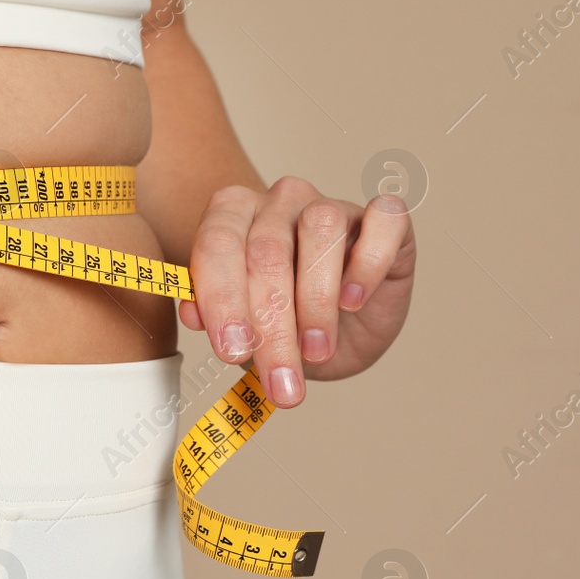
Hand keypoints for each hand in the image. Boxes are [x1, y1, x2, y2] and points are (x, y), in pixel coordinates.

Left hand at [177, 176, 415, 407]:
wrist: (341, 334)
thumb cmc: (282, 323)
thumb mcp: (244, 329)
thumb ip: (212, 314)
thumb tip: (192, 314)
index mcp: (232, 215)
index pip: (217, 245)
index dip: (222, 300)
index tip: (232, 352)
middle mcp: (280, 200)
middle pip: (267, 250)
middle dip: (272, 325)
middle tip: (279, 378)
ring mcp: (334, 204)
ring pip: (320, 229)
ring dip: (316, 301)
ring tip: (316, 351)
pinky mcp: (387, 220)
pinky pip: (383, 221)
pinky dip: (368, 263)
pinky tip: (353, 302)